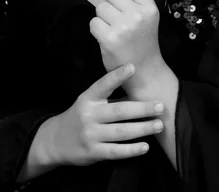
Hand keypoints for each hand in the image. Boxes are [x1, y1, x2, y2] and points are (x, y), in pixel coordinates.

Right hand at [47, 64, 164, 165]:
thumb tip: (139, 90)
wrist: (57, 140)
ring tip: (159, 125)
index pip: (103, 84)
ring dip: (143, 128)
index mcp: (88, 98)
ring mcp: (91, 135)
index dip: (117, 76)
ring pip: (121, 132)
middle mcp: (89, 115)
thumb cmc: (81, 116)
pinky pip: (116, 151)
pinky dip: (132, 150)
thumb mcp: (89, 102)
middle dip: (142, 108)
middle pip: (119, 111)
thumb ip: (109, 97)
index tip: (133, 67)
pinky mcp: (93, 152)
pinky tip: (145, 146)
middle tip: (161, 106)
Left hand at [89, 0, 164, 87]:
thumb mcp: (146, 16)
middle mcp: (137, 15)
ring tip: (114, 29)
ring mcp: (123, 27)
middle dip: (111, 4)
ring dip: (103, 17)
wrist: (145, 71)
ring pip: (101, 7)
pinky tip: (106, 37)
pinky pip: (93, 22)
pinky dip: (96, 29)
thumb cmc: (143, 40)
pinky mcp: (109, 38)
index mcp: (149, 7)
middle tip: (119, 19)